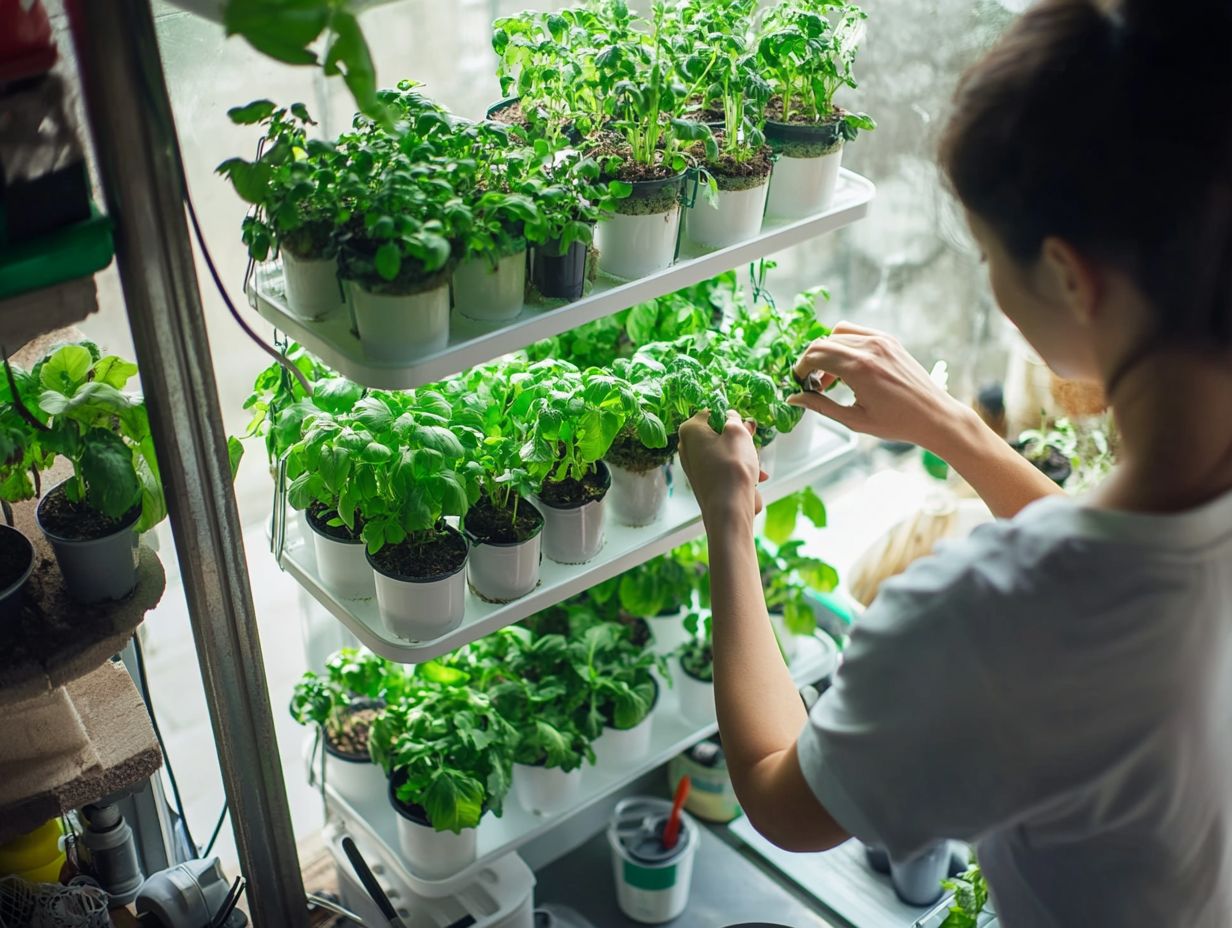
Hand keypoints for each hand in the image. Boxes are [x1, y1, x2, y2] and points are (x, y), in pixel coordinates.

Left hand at [678, 410, 766, 524]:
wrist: (729, 508)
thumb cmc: (733, 466)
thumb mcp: (738, 432)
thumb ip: (735, 419)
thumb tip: (731, 418)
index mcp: (690, 430)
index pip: (713, 412)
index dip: (732, 418)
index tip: (746, 427)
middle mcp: (686, 447)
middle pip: (717, 433)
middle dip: (739, 438)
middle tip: (752, 442)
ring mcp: (693, 466)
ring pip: (723, 451)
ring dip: (742, 455)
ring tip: (756, 467)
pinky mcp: (703, 481)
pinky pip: (723, 468)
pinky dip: (738, 470)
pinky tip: (754, 479)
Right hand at [790, 322, 970, 450]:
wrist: (934, 415)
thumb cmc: (897, 423)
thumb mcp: (854, 420)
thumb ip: (821, 406)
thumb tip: (794, 398)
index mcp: (859, 368)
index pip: (815, 355)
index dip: (801, 368)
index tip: (799, 382)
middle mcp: (869, 348)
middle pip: (822, 343)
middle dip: (811, 361)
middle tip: (812, 383)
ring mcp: (881, 340)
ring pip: (837, 334)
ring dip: (827, 352)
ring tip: (831, 378)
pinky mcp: (889, 340)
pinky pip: (855, 332)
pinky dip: (844, 344)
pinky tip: (847, 366)